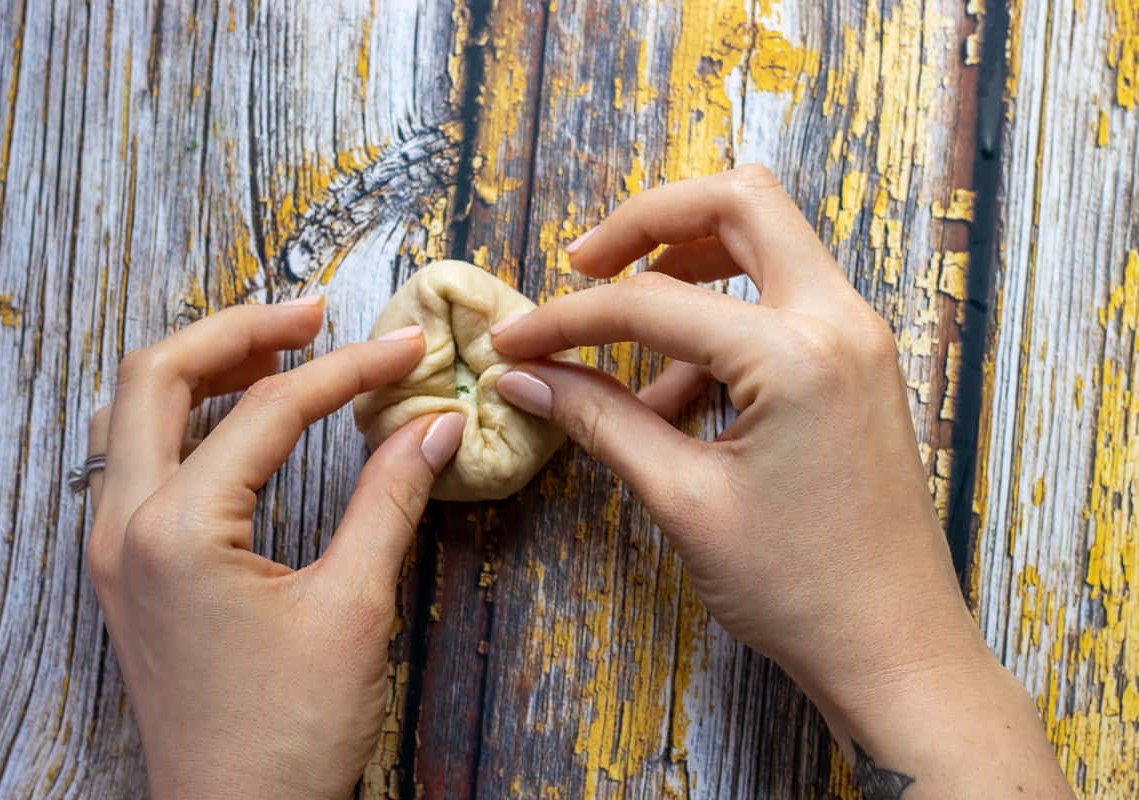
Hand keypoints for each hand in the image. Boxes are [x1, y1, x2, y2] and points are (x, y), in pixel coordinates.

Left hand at [86, 299, 463, 799]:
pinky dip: (184, 419)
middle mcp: (123, 526)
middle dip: (239, 330)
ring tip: (276, 350)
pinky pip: (134, 459)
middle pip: (156, 375)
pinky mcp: (125, 573)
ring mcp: (113, 550)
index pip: (268, 409)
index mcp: (176, 529)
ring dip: (201, 367)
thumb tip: (434, 421)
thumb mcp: (354, 607)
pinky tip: (235, 421)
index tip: (407, 350)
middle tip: (314, 314)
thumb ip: (390, 497)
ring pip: (132, 412)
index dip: (348, 369)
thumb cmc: (289, 734)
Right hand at [491, 167, 1071, 797]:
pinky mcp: (858, 363)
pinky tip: (676, 392)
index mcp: (797, 353)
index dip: (566, 318)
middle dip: (648, 221)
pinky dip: (722, 317)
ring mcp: (858, 337)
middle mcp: (840, 320)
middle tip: (584, 265)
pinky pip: (781, 301)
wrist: (894, 648)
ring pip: (766, 241)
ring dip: (687, 265)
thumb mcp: (684, 500)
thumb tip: (525, 377)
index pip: (653, 302)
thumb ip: (600, 421)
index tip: (514, 341)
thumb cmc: (799, 587)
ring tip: (628, 349)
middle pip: (739, 202)